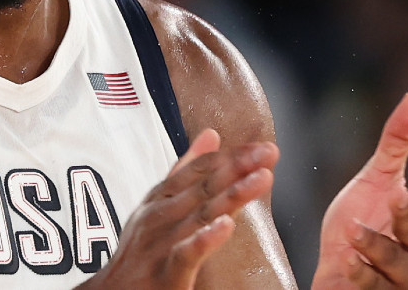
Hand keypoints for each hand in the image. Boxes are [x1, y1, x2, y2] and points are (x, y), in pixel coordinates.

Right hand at [80, 130, 278, 288]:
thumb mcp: (159, 203)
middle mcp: (160, 214)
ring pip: (200, 214)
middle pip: (203, 186)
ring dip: (232, 195)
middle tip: (267, 153)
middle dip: (238, 167)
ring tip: (261, 179)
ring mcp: (161, 242)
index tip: (261, 147)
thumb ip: (186, 169)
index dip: (231, 156)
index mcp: (161, 197)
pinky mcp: (165, 273)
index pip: (199, 169)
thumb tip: (211, 135)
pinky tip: (226, 226)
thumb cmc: (139, 249)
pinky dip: (205, 239)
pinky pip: (186, 254)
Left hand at [313, 91, 407, 288]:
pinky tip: (346, 261)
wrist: (334, 266)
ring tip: (353, 231)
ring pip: (397, 267)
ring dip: (376, 247)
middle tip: (394, 199)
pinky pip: (372, 289)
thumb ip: (398, 141)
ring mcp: (397, 279)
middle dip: (407, 219)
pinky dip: (361, 275)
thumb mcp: (376, 178)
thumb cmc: (362, 218)